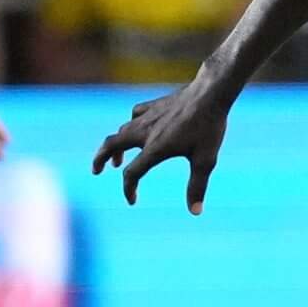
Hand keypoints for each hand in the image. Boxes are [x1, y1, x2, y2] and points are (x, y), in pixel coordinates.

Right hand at [91, 76, 233, 211]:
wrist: (210, 93)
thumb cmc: (209, 127)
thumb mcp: (206, 160)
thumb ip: (197, 186)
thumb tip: (195, 212)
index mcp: (155, 148)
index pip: (131, 173)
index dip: (128, 189)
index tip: (132, 200)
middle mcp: (145, 132)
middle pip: (110, 145)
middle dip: (99, 159)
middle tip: (97, 171)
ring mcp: (147, 116)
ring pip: (121, 131)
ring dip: (115, 146)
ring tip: (116, 159)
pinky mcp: (153, 105)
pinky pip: (134, 115)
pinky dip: (130, 125)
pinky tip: (137, 129)